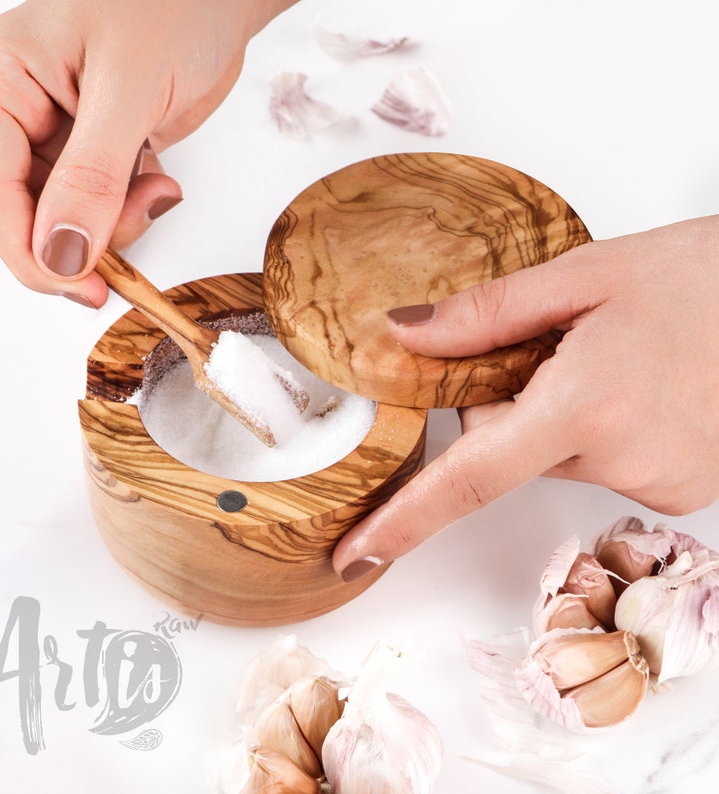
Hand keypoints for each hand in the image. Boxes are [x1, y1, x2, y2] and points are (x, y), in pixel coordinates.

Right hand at [0, 0, 296, 306]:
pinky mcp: (95, 154)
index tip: (81, 289)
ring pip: (67, 222)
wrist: (219, 0)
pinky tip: (159, 180)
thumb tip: (60, 255)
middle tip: (138, 221)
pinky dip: (132, 212)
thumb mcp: (128, 89)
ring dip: (117, 224)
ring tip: (157, 184)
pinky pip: (101, 210)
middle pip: (27, 216)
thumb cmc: (172, 7)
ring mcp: (56, 136)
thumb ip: (92, 177)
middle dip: (83, 239)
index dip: (33, 255)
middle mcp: (16, 112)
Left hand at [332, 215, 718, 581]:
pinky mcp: (677, 490)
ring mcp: (656, 484)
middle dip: (505, 401)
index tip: (357, 554)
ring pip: (551, 454)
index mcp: (585, 407)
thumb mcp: (586, 274)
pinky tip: (632, 385)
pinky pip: (597, 462)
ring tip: (607, 358)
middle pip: (506, 449)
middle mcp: (622, 461)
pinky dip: (593, 427)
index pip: (468, 479)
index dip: (405, 520)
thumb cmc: (705, 276)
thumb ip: (487, 314)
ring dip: (554, 411)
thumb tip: (405, 334)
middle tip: (551, 344)